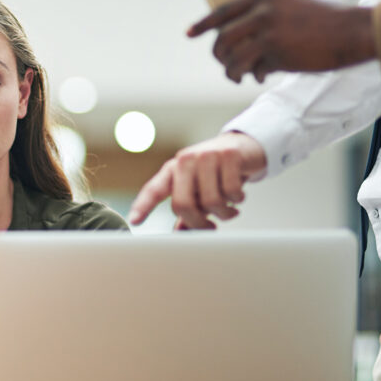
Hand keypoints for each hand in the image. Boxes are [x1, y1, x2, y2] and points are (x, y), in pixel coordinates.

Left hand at [128, 132, 266, 228]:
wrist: (245, 147)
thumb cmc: (217, 173)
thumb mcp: (198, 189)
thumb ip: (189, 208)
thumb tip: (180, 233)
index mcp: (173, 169)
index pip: (154, 189)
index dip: (143, 206)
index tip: (134, 221)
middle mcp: (185, 160)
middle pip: (183, 204)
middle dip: (198, 223)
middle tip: (210, 227)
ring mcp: (207, 155)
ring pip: (211, 201)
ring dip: (223, 213)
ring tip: (229, 210)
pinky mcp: (229, 155)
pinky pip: (231, 191)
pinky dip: (237, 200)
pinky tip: (238, 196)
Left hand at [188, 0, 375, 82]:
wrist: (355, 31)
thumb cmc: (327, 22)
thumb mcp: (293, 6)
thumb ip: (267, 14)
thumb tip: (239, 36)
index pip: (224, 9)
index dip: (204, 23)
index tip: (189, 34)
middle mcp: (262, 10)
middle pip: (222, 38)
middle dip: (220, 55)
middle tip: (228, 65)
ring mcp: (268, 30)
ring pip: (231, 57)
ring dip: (232, 71)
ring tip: (242, 76)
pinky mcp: (276, 52)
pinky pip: (251, 69)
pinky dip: (253, 76)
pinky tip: (263, 76)